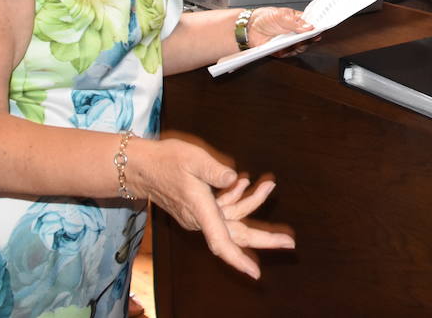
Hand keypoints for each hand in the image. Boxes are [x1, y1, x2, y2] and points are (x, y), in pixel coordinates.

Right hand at [130, 134, 294, 278]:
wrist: (141, 168)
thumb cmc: (166, 161)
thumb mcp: (192, 158)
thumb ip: (214, 169)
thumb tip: (235, 178)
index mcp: (200, 210)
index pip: (221, 241)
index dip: (238, 259)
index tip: (255, 272)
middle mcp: (200, 219)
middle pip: (236, 235)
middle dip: (265, 238)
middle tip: (290, 243)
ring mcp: (199, 217)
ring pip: (233, 218)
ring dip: (252, 202)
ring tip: (268, 184)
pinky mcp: (199, 210)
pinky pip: (224, 211)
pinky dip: (236, 198)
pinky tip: (243, 181)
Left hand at [247, 7, 314, 47]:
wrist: (249, 28)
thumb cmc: (264, 18)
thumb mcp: (280, 15)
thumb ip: (295, 22)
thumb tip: (309, 26)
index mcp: (297, 20)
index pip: (311, 25)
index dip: (316, 28)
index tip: (318, 31)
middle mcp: (294, 32)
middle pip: (308, 38)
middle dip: (308, 39)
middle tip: (304, 37)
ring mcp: (289, 42)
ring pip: (301, 47)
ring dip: (298, 45)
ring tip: (292, 41)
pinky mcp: (283, 51)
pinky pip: (290, 54)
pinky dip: (288, 52)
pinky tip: (283, 47)